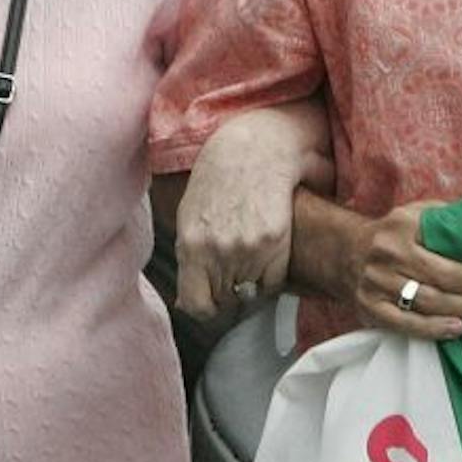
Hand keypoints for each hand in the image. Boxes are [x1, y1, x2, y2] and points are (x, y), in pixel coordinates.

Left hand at [172, 109, 335, 315]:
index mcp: (192, 247)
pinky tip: (265, 249)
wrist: (250, 153)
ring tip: (247, 251)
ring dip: (250, 281)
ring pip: (252, 292)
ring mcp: (249, 247)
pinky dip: (271, 274)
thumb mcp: (188, 219)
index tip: (210, 301)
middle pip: (226, 300)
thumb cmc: (216, 184)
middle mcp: (220, 252)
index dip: (204, 308)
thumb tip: (186, 303)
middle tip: (232, 265)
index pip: (196, 306)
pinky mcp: (276, 241)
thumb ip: (188, 260)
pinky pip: (274, 281)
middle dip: (228, 290)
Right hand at [330, 194, 461, 339]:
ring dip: (458, 311)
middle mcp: (386, 252)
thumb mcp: (416, 214)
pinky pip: (405, 323)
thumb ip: (450, 212)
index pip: (444, 249)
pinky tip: (454, 328)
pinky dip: (433, 329)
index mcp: (401, 225)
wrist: (345, 251)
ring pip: (425, 302)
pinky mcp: (369, 306)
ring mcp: (375, 281)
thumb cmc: (392, 235)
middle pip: (438, 279)